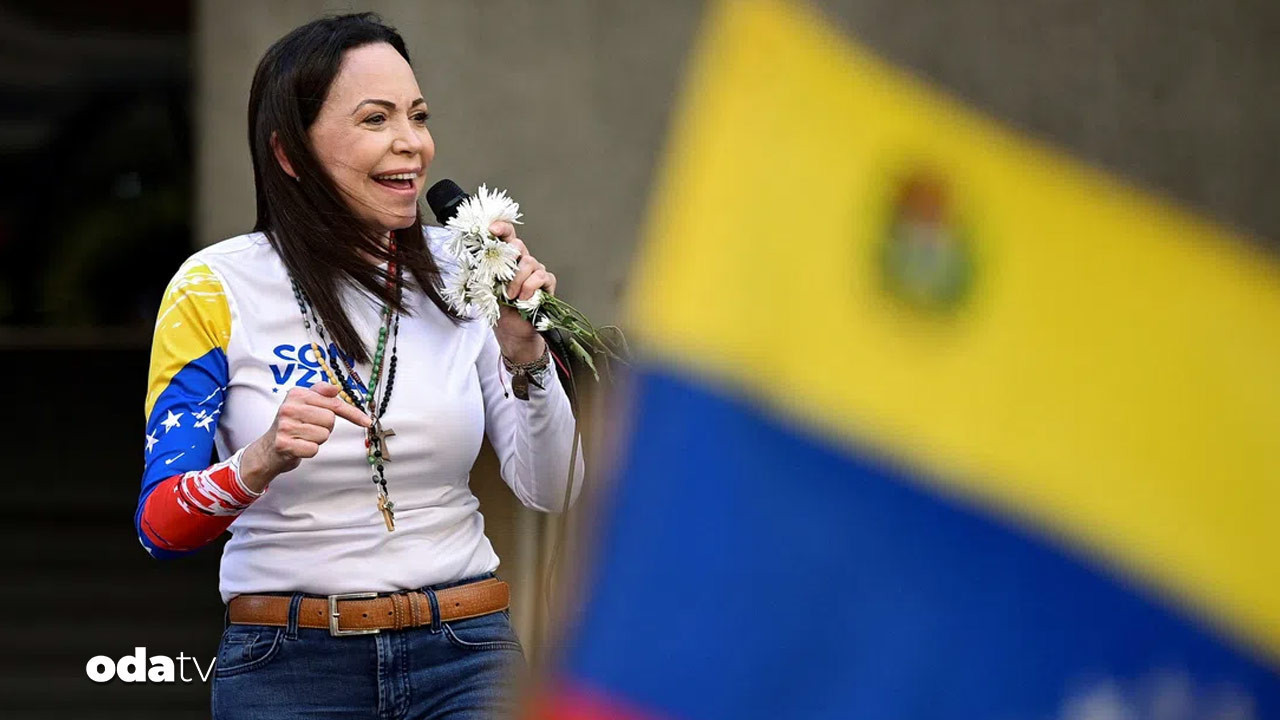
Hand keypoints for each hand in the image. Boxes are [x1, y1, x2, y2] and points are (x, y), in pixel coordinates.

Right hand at [240, 382, 371, 491]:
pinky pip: (314, 449)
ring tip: (303, 437)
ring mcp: (285, 425)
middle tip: (310, 428)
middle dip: (325, 427)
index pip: (333, 402)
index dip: (352, 413)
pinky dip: (309, 451)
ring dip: (317, 440)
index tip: (366, 421)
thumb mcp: (303, 404)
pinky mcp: (284, 444)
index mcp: (296, 394)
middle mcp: (289, 407)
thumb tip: (335, 389)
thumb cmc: (292, 425)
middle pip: (330, 420)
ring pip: (323, 435)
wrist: (268, 449)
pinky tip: (298, 446)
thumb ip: (320, 393)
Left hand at [490, 220, 555, 362]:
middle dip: (507, 260)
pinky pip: (541, 277)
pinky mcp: (547, 284)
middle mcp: (523, 261)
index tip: (492, 229)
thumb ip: (483, 270)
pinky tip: (524, 298)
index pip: (507, 235)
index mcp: (507, 258)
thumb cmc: (500, 309)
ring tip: (511, 296)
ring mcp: (536, 271)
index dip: (501, 228)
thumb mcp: (486, 287)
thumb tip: (474, 255)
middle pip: (518, 246)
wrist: (512, 331)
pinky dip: (530, 287)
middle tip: (500, 278)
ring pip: (529, 262)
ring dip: (517, 280)